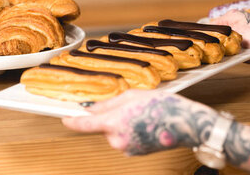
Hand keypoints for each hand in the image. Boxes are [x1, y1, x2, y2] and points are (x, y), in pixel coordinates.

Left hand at [62, 90, 217, 155]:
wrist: (184, 124)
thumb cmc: (161, 106)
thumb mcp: (132, 96)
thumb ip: (109, 103)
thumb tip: (93, 109)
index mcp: (113, 122)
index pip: (84, 125)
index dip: (72, 121)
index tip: (65, 118)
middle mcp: (117, 139)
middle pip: (103, 127)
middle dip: (111, 117)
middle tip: (130, 107)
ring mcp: (127, 148)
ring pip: (115, 134)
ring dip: (123, 124)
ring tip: (142, 115)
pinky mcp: (136, 153)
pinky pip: (126, 140)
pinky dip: (131, 132)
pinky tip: (146, 124)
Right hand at [211, 10, 249, 58]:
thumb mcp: (239, 35)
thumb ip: (224, 39)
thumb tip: (212, 43)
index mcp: (232, 17)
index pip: (213, 26)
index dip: (209, 37)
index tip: (207, 47)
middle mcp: (238, 24)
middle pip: (224, 41)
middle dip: (230, 50)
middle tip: (234, 53)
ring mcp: (247, 34)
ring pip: (235, 50)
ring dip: (243, 55)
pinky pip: (246, 54)